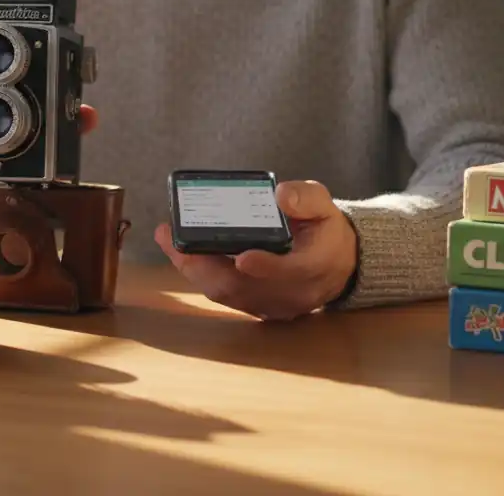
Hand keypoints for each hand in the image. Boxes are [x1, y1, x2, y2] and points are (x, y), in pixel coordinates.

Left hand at [153, 180, 357, 321]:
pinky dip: (200, 275)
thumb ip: (307, 199)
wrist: (335, 265)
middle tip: (174, 238)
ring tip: (169, 240)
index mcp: (315, 266)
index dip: (266, 267)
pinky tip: (181, 252)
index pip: (290, 272)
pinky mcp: (256, 307)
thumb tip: (281, 195)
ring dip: (194, 269)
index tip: (244, 257)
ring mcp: (272, 305)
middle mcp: (292, 293)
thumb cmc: (325, 231)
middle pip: (244, 288)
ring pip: (228, 294)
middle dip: (205, 265)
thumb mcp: (326, 206)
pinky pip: (224, 295)